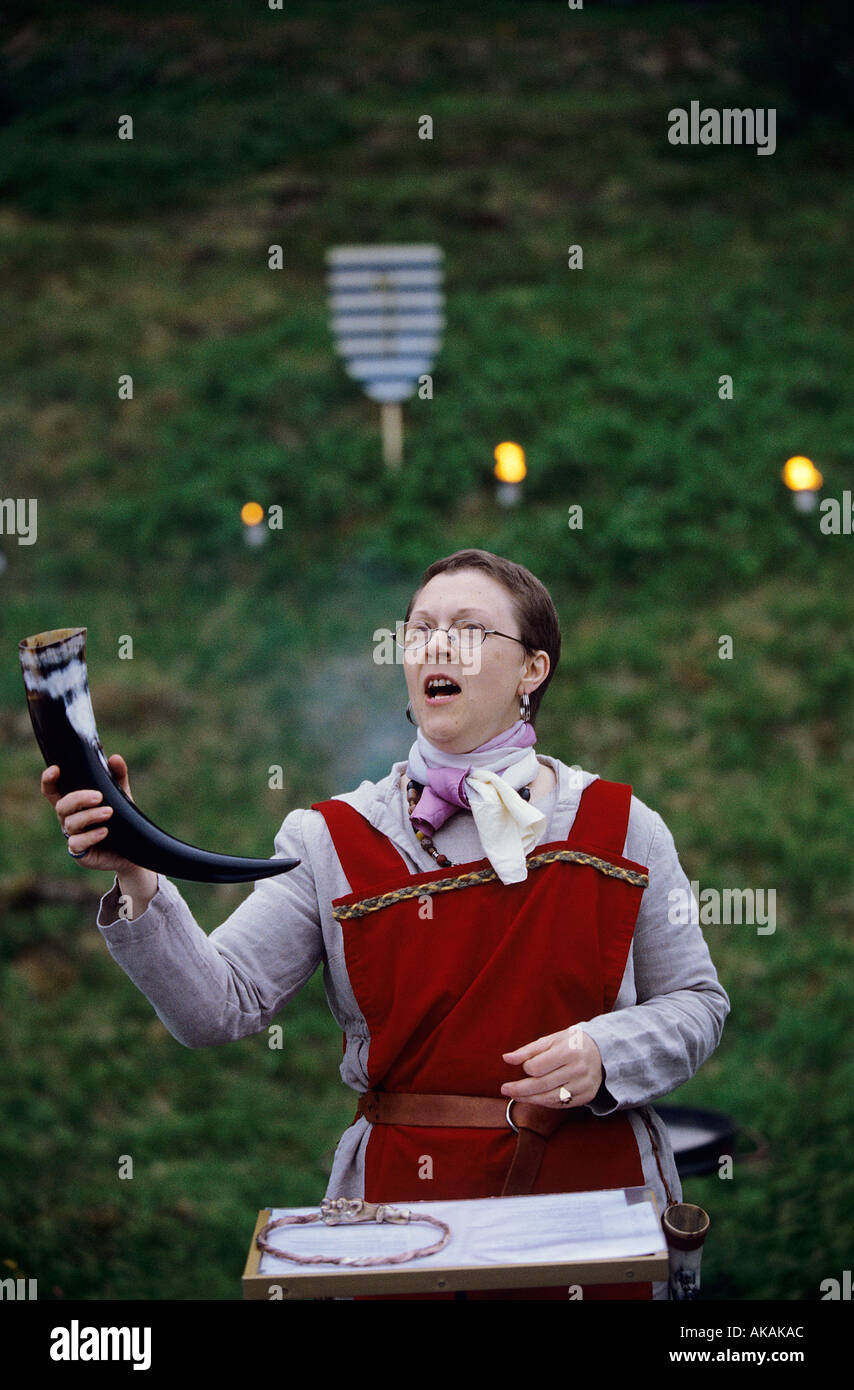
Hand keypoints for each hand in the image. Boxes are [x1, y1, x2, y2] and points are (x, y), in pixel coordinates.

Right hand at [40, 754, 141, 874]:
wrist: (133, 848)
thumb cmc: (121, 819)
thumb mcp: (121, 796)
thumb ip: (118, 777)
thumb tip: (115, 758)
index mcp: (74, 804)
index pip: (53, 791)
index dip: (49, 780)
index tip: (56, 769)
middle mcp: (69, 819)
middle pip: (62, 806)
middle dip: (78, 799)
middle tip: (98, 796)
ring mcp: (73, 836)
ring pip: (71, 824)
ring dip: (90, 816)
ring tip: (109, 812)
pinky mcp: (80, 853)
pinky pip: (77, 844)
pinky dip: (91, 836)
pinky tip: (104, 831)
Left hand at [500, 1025, 603, 1107]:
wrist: (602, 1053)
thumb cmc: (572, 1044)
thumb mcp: (551, 1040)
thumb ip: (528, 1050)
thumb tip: (506, 1058)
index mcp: (569, 1051)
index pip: (538, 1067)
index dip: (527, 1068)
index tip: (525, 1066)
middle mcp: (578, 1069)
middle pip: (542, 1085)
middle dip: (520, 1089)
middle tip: (505, 1089)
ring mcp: (584, 1085)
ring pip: (550, 1098)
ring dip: (529, 1099)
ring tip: (516, 1095)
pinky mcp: (586, 1096)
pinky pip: (561, 1104)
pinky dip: (545, 1102)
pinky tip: (535, 1098)